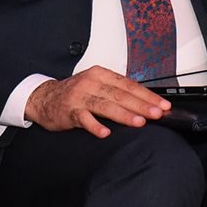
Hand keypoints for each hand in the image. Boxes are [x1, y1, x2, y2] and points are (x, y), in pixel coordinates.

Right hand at [24, 67, 168, 137]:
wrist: (44, 98)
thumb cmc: (75, 93)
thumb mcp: (96, 85)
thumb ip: (117, 91)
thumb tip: (146, 103)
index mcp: (101, 74)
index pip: (129, 85)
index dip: (147, 95)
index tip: (162, 105)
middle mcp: (91, 83)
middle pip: (121, 94)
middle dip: (142, 105)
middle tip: (157, 114)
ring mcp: (80, 97)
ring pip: (106, 105)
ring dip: (124, 114)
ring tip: (139, 122)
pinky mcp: (70, 111)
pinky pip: (84, 119)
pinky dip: (95, 126)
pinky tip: (105, 133)